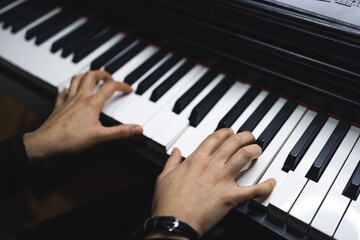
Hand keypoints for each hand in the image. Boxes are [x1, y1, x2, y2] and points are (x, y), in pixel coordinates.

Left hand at [23, 70, 142, 161]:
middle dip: (103, 74)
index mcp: (92, 103)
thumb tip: (137, 129)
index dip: (122, 86)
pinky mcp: (59, 106)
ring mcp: (68, 100)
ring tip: (93, 78)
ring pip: (77, 79)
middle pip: (91, 76)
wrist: (46, 142)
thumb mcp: (100, 137)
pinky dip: (69, 87)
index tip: (128, 89)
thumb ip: (120, 132)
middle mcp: (80, 98)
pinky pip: (63, 91)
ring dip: (86, 75)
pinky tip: (70, 90)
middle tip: (110, 78)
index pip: (110, 87)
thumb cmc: (70, 139)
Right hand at [150, 129, 275, 237]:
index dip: (226, 132)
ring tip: (258, 150)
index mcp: (196, 159)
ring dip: (254, 150)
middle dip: (245, 137)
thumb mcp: (164, 177)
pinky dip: (265, 186)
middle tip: (250, 138)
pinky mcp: (231, 196)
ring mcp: (222, 179)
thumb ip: (172, 162)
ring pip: (244, 156)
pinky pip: (253, 189)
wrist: (175, 222)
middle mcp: (211, 165)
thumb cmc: (168, 202)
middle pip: (233, 142)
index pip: (215, 137)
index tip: (231, 132)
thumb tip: (176, 151)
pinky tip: (271, 182)